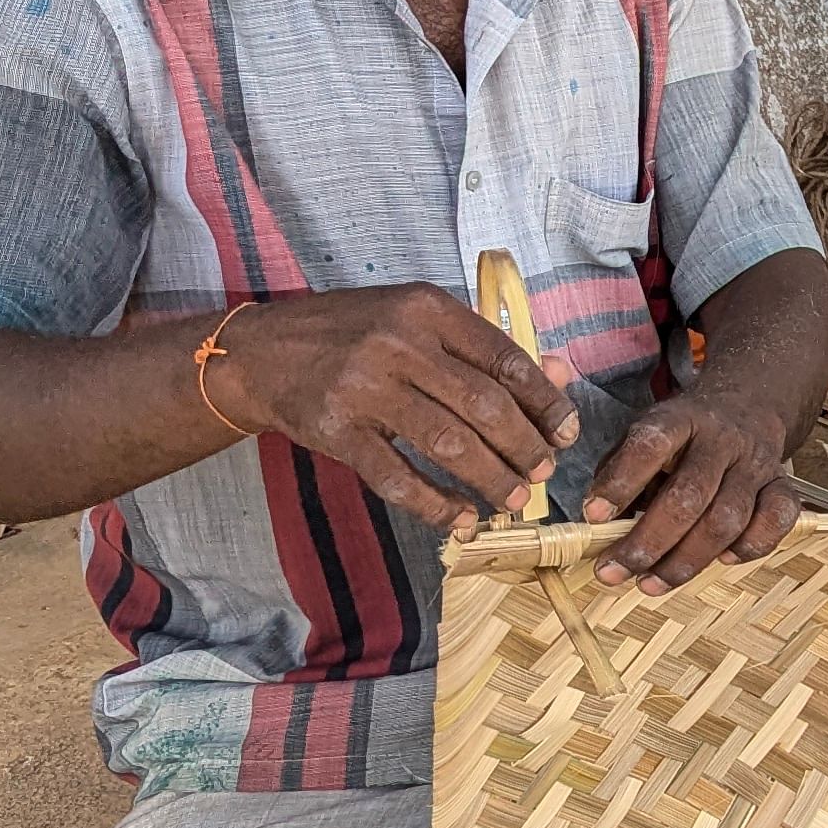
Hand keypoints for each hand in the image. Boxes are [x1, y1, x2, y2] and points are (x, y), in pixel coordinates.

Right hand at [218, 286, 576, 532]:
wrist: (261, 353)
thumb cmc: (353, 334)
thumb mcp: (418, 321)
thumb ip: (486, 347)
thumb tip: (561, 372)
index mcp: (427, 309)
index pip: (506, 359)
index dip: (546, 401)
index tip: (566, 432)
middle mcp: (398, 343)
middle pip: (484, 406)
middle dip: (524, 447)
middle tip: (543, 472)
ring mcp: (364, 387)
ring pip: (448, 444)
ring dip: (490, 478)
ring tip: (512, 499)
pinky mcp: (335, 430)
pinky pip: (397, 477)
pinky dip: (435, 504)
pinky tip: (460, 518)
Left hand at [585, 391, 806, 592]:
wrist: (748, 407)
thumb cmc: (684, 436)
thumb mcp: (645, 435)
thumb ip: (620, 472)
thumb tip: (600, 525)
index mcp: (680, 419)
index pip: (651, 445)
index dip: (621, 482)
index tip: (593, 517)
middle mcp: (722, 440)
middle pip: (689, 496)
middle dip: (648, 543)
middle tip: (615, 571)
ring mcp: (756, 464)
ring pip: (727, 519)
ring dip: (686, 561)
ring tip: (651, 584)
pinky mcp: (783, 485)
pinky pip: (775, 522)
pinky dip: (749, 548)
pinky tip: (722, 560)